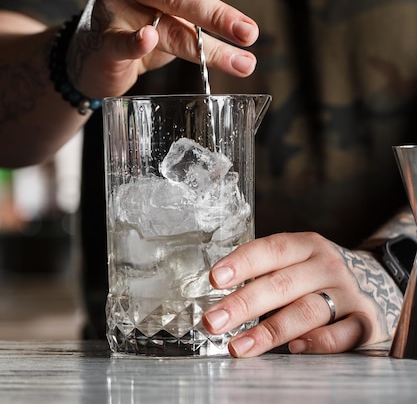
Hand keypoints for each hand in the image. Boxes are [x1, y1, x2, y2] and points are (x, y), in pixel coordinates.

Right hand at [67, 0, 257, 97]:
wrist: (94, 50)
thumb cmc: (141, 16)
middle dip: (217, 13)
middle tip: (249, 32)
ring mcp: (113, 5)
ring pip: (162, 20)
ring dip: (203, 43)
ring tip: (241, 62)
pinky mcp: (103, 40)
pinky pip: (122, 41)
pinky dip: (136, 42)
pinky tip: (149, 40)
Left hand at [202, 232, 402, 356]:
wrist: (380, 281)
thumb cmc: (322, 273)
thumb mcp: (300, 260)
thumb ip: (269, 271)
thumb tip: (221, 290)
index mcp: (308, 246)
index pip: (272, 249)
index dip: (242, 263)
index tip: (215, 278)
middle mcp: (327, 266)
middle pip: (281, 284)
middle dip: (243, 304)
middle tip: (213, 321)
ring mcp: (348, 293)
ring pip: (306, 311)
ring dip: (269, 331)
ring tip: (239, 346)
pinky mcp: (365, 321)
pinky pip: (342, 334)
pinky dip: (317, 342)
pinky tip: (294, 349)